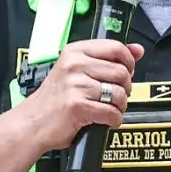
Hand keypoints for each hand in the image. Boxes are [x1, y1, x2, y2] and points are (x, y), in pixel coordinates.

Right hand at [18, 38, 144, 151]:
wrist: (32, 123)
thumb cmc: (54, 99)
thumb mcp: (76, 71)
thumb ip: (107, 59)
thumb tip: (138, 49)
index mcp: (75, 51)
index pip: (116, 48)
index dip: (128, 63)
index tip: (125, 72)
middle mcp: (74, 65)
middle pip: (121, 72)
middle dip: (125, 88)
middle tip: (113, 96)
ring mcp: (75, 85)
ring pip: (119, 94)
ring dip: (119, 106)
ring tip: (107, 108)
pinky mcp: (78, 106)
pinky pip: (112, 113)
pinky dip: (113, 120)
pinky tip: (103, 120)